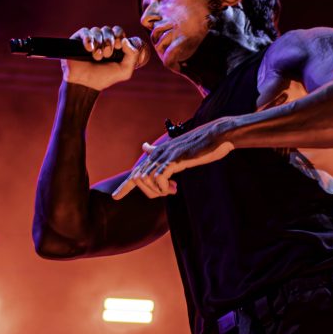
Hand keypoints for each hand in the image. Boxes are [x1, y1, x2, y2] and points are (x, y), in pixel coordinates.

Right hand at [62, 25, 148, 91]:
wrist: (84, 83)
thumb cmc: (103, 77)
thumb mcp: (124, 71)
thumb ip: (133, 56)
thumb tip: (126, 40)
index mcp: (115, 47)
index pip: (120, 33)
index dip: (121, 35)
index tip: (119, 46)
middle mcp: (104, 42)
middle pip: (111, 30)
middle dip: (111, 41)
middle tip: (107, 54)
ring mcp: (92, 39)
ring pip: (99, 30)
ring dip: (100, 43)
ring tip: (97, 57)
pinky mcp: (79, 39)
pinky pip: (86, 32)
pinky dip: (89, 39)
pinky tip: (89, 49)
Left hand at [112, 120, 237, 199]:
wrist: (217, 136)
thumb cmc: (201, 145)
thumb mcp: (177, 150)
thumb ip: (160, 153)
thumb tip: (144, 147)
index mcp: (157, 153)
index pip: (136, 171)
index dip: (125, 186)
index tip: (115, 197)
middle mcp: (158, 153)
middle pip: (139, 179)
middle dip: (150, 192)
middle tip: (170, 190)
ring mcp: (165, 156)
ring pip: (146, 180)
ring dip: (158, 191)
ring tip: (173, 188)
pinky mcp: (174, 159)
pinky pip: (158, 178)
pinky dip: (164, 187)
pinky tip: (174, 187)